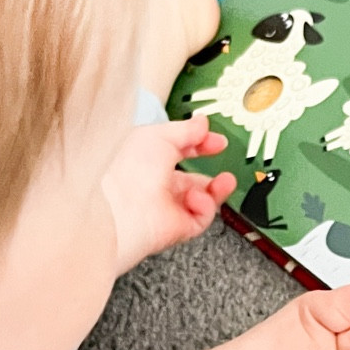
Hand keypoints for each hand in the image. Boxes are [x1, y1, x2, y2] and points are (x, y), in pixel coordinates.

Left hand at [104, 115, 235, 275]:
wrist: (123, 208)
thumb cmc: (130, 170)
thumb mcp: (159, 135)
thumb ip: (186, 129)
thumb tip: (202, 123)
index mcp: (149, 160)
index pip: (180, 151)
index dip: (200, 144)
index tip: (216, 140)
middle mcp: (158, 184)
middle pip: (193, 179)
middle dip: (211, 169)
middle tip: (223, 162)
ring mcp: (169, 207)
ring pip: (203, 199)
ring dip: (217, 188)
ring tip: (226, 180)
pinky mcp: (179, 226)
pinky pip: (202, 215)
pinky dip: (205, 205)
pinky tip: (196, 198)